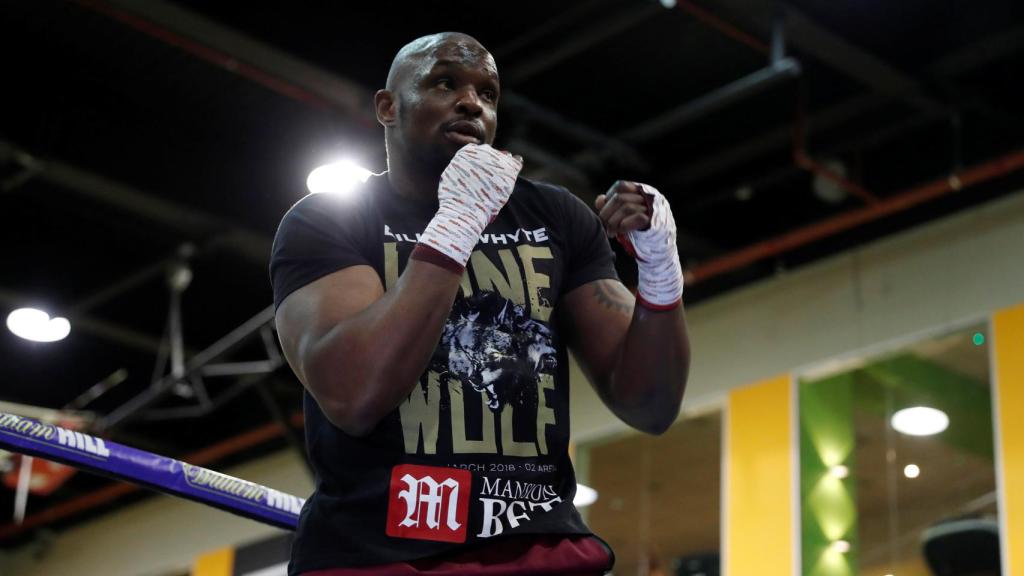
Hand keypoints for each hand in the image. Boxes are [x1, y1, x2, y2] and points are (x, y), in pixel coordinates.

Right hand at [420, 144, 522, 265]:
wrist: (465, 211)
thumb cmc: (453, 199)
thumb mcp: (449, 177)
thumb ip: (458, 167)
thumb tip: (461, 166)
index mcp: (466, 151)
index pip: (477, 151)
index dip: (479, 162)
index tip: (479, 174)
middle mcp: (483, 151)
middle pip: (491, 153)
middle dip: (492, 163)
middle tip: (491, 179)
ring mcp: (498, 159)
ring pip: (504, 157)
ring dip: (503, 165)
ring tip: (500, 179)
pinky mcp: (510, 169)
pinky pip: (517, 161)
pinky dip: (515, 166)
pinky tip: (511, 175)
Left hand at [595, 181, 651, 236]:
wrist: (657, 244)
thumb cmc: (637, 228)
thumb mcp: (621, 215)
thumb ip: (610, 206)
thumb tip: (600, 200)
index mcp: (640, 191)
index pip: (621, 186)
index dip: (609, 197)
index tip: (604, 211)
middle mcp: (648, 196)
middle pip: (620, 198)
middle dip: (607, 213)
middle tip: (603, 225)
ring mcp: (652, 208)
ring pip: (627, 208)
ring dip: (614, 222)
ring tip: (611, 232)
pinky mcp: (655, 221)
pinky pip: (638, 218)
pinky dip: (625, 225)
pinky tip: (621, 231)